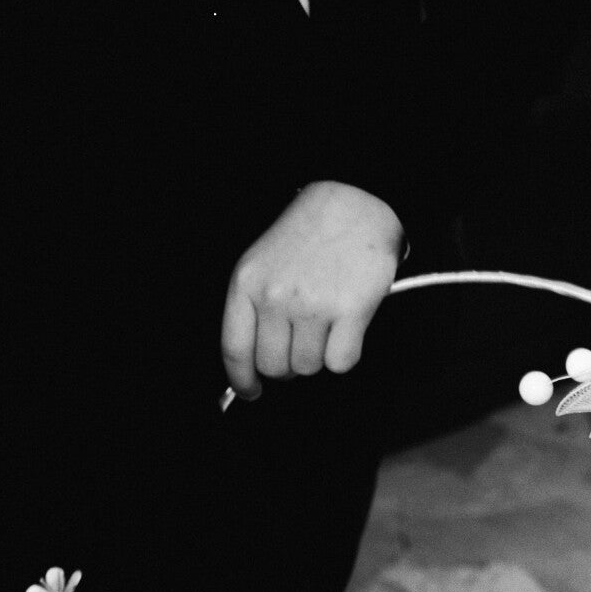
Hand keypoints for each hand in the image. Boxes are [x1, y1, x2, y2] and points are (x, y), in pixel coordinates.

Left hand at [222, 181, 402, 397]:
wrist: (355, 200)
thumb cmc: (310, 234)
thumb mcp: (263, 261)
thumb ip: (254, 307)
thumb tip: (256, 362)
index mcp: (247, 283)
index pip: (235, 350)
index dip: (242, 380)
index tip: (251, 391)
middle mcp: (276, 296)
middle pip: (274, 366)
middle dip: (287, 366)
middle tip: (300, 346)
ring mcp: (312, 305)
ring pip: (308, 367)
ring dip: (318, 356)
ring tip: (327, 325)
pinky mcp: (350, 310)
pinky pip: (341, 362)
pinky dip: (345, 354)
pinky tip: (347, 328)